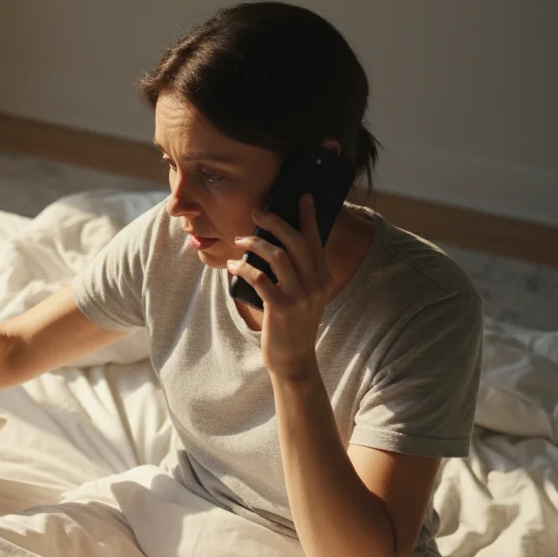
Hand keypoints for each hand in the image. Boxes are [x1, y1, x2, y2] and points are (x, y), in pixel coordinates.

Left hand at [227, 194, 332, 379]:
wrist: (294, 360)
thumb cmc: (293, 324)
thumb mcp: (306, 297)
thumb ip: (300, 274)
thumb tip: (277, 245)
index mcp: (324, 277)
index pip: (316, 240)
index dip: (309, 217)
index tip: (303, 197)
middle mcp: (316, 283)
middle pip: (296, 241)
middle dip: (276, 222)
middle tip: (258, 212)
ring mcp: (300, 296)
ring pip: (278, 255)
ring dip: (255, 243)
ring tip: (239, 240)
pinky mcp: (281, 308)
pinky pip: (260, 278)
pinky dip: (243, 268)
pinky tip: (233, 266)